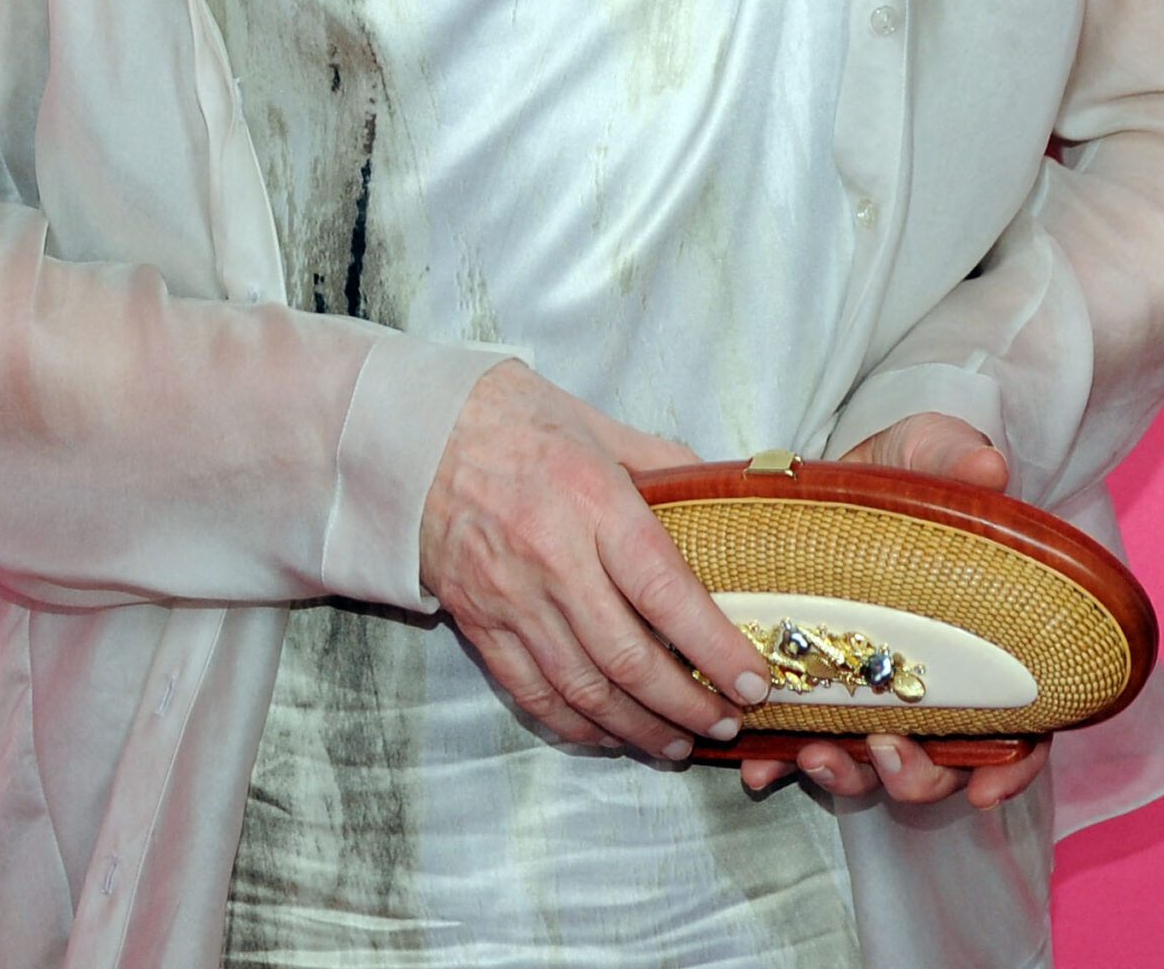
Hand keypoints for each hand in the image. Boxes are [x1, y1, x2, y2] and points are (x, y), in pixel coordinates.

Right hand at [419, 360, 772, 760]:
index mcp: (591, 500)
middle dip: (688, 704)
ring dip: (639, 728)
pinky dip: (577, 726)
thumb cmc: (509, 418)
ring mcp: (511, 599)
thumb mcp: (594, 422)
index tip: (754, 681)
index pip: (666, 592)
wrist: (410, 432)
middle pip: (629, 658)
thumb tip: (719, 491)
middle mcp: (552, 559)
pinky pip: (532, 693)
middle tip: (728, 723)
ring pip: (584, 689)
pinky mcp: (478, 623)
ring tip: (680, 744)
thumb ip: (660, 461)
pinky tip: (610, 735)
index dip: (716, 648)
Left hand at [737, 413, 1051, 810]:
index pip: (1019, 725)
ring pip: (871, 764)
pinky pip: (801, 742)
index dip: (1011, 765)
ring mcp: (871, 688)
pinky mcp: (815, 683)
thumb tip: (988, 466)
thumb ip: (957, 457)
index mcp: (982, 643)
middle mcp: (931, 679)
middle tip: (885, 752)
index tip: (984, 785)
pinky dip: (782, 765)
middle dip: (915, 777)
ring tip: (815, 756)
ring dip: (848, 776)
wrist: (835, 466)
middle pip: (941, 761)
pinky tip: (760, 769)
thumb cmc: (906, 465)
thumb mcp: (930, 448)